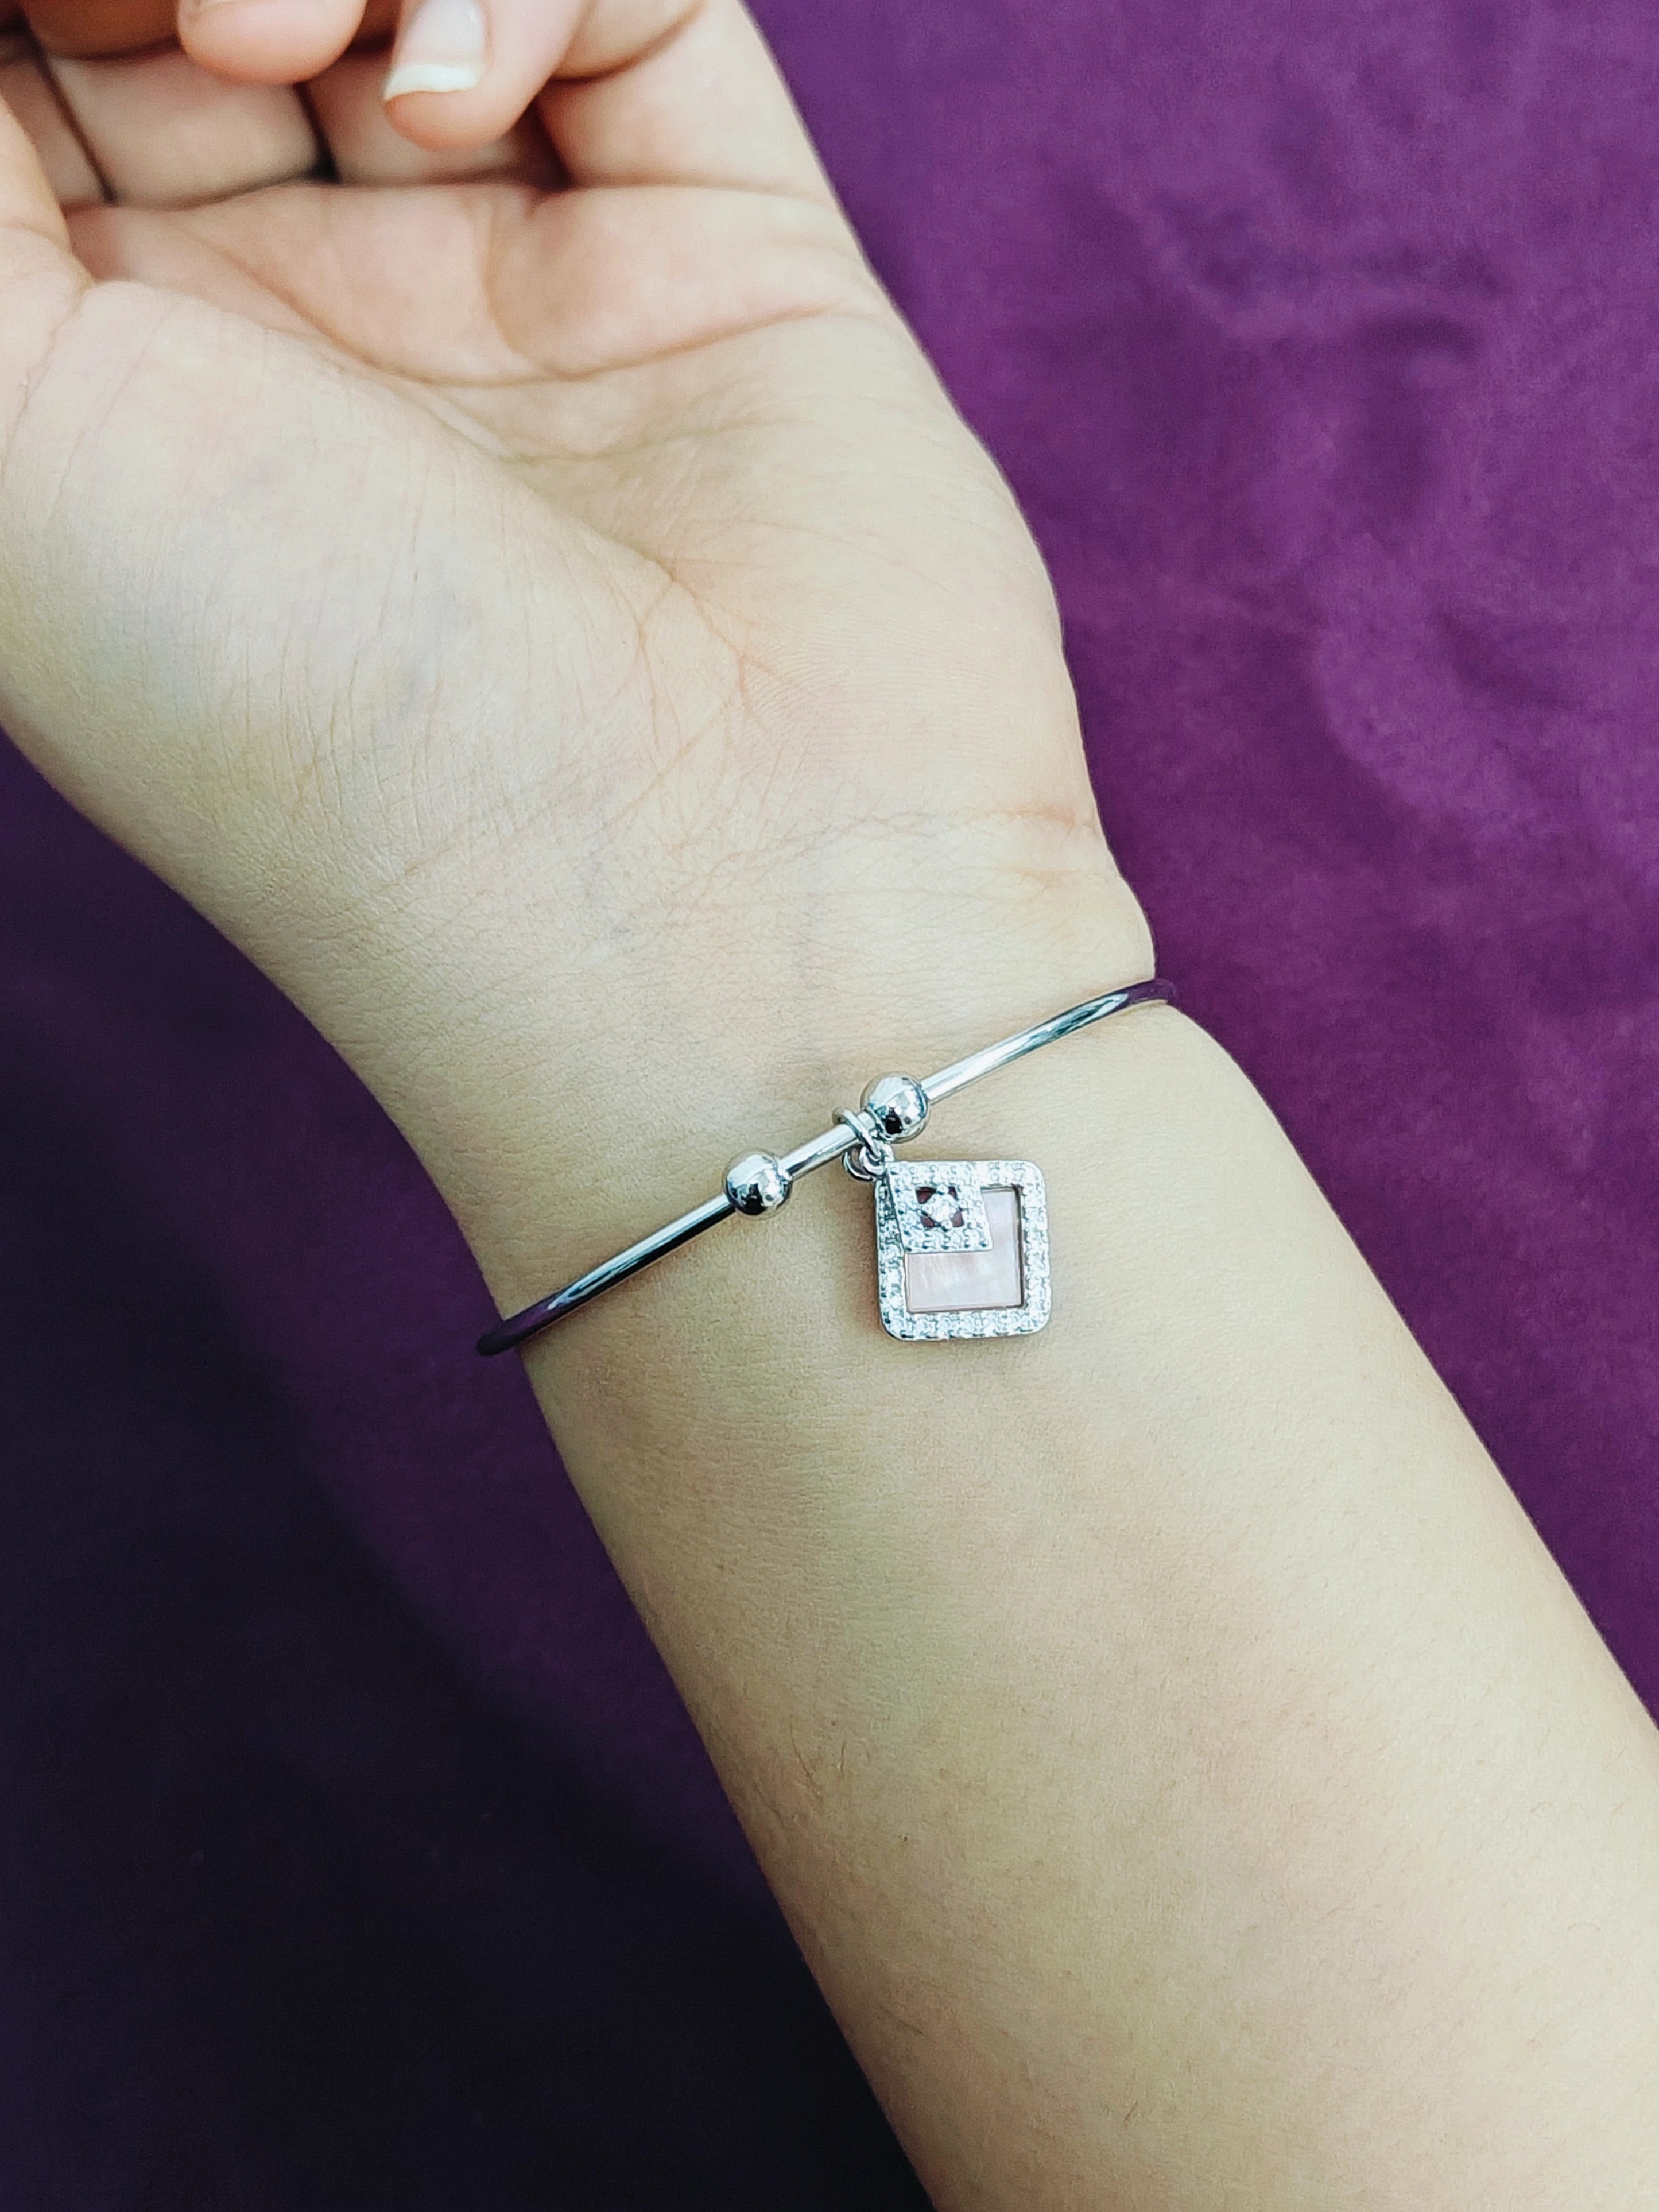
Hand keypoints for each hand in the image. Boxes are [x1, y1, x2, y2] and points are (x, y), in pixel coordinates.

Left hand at [0, 0, 1148, 1270]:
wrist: (697, 903)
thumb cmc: (309, 725)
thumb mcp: (0, 441)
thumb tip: (6, 27)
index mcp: (106, 392)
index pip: (25, 79)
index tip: (55, 37)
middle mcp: (305, 328)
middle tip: (183, 27)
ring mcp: (522, 287)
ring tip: (289, 47)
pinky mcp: (724, 256)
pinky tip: (462, 105)